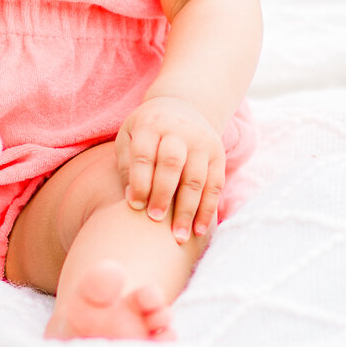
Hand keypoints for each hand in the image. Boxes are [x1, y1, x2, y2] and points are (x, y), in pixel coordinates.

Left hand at [115, 96, 225, 244]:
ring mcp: (201, 142)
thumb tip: (132, 201)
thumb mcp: (129, 138)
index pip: (144, 154)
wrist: (182, 109)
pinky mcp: (217, 154)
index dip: (140, 182)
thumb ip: (127, 167)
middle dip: (163, 194)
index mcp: (150, 125)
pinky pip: (215, 185)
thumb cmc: (147, 132)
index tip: (135, 206)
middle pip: (172, 164)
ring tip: (179, 237)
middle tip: (155, 220)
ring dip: (188, 210)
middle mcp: (178, 131)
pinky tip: (199, 230)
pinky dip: (207, 209)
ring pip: (196, 178)